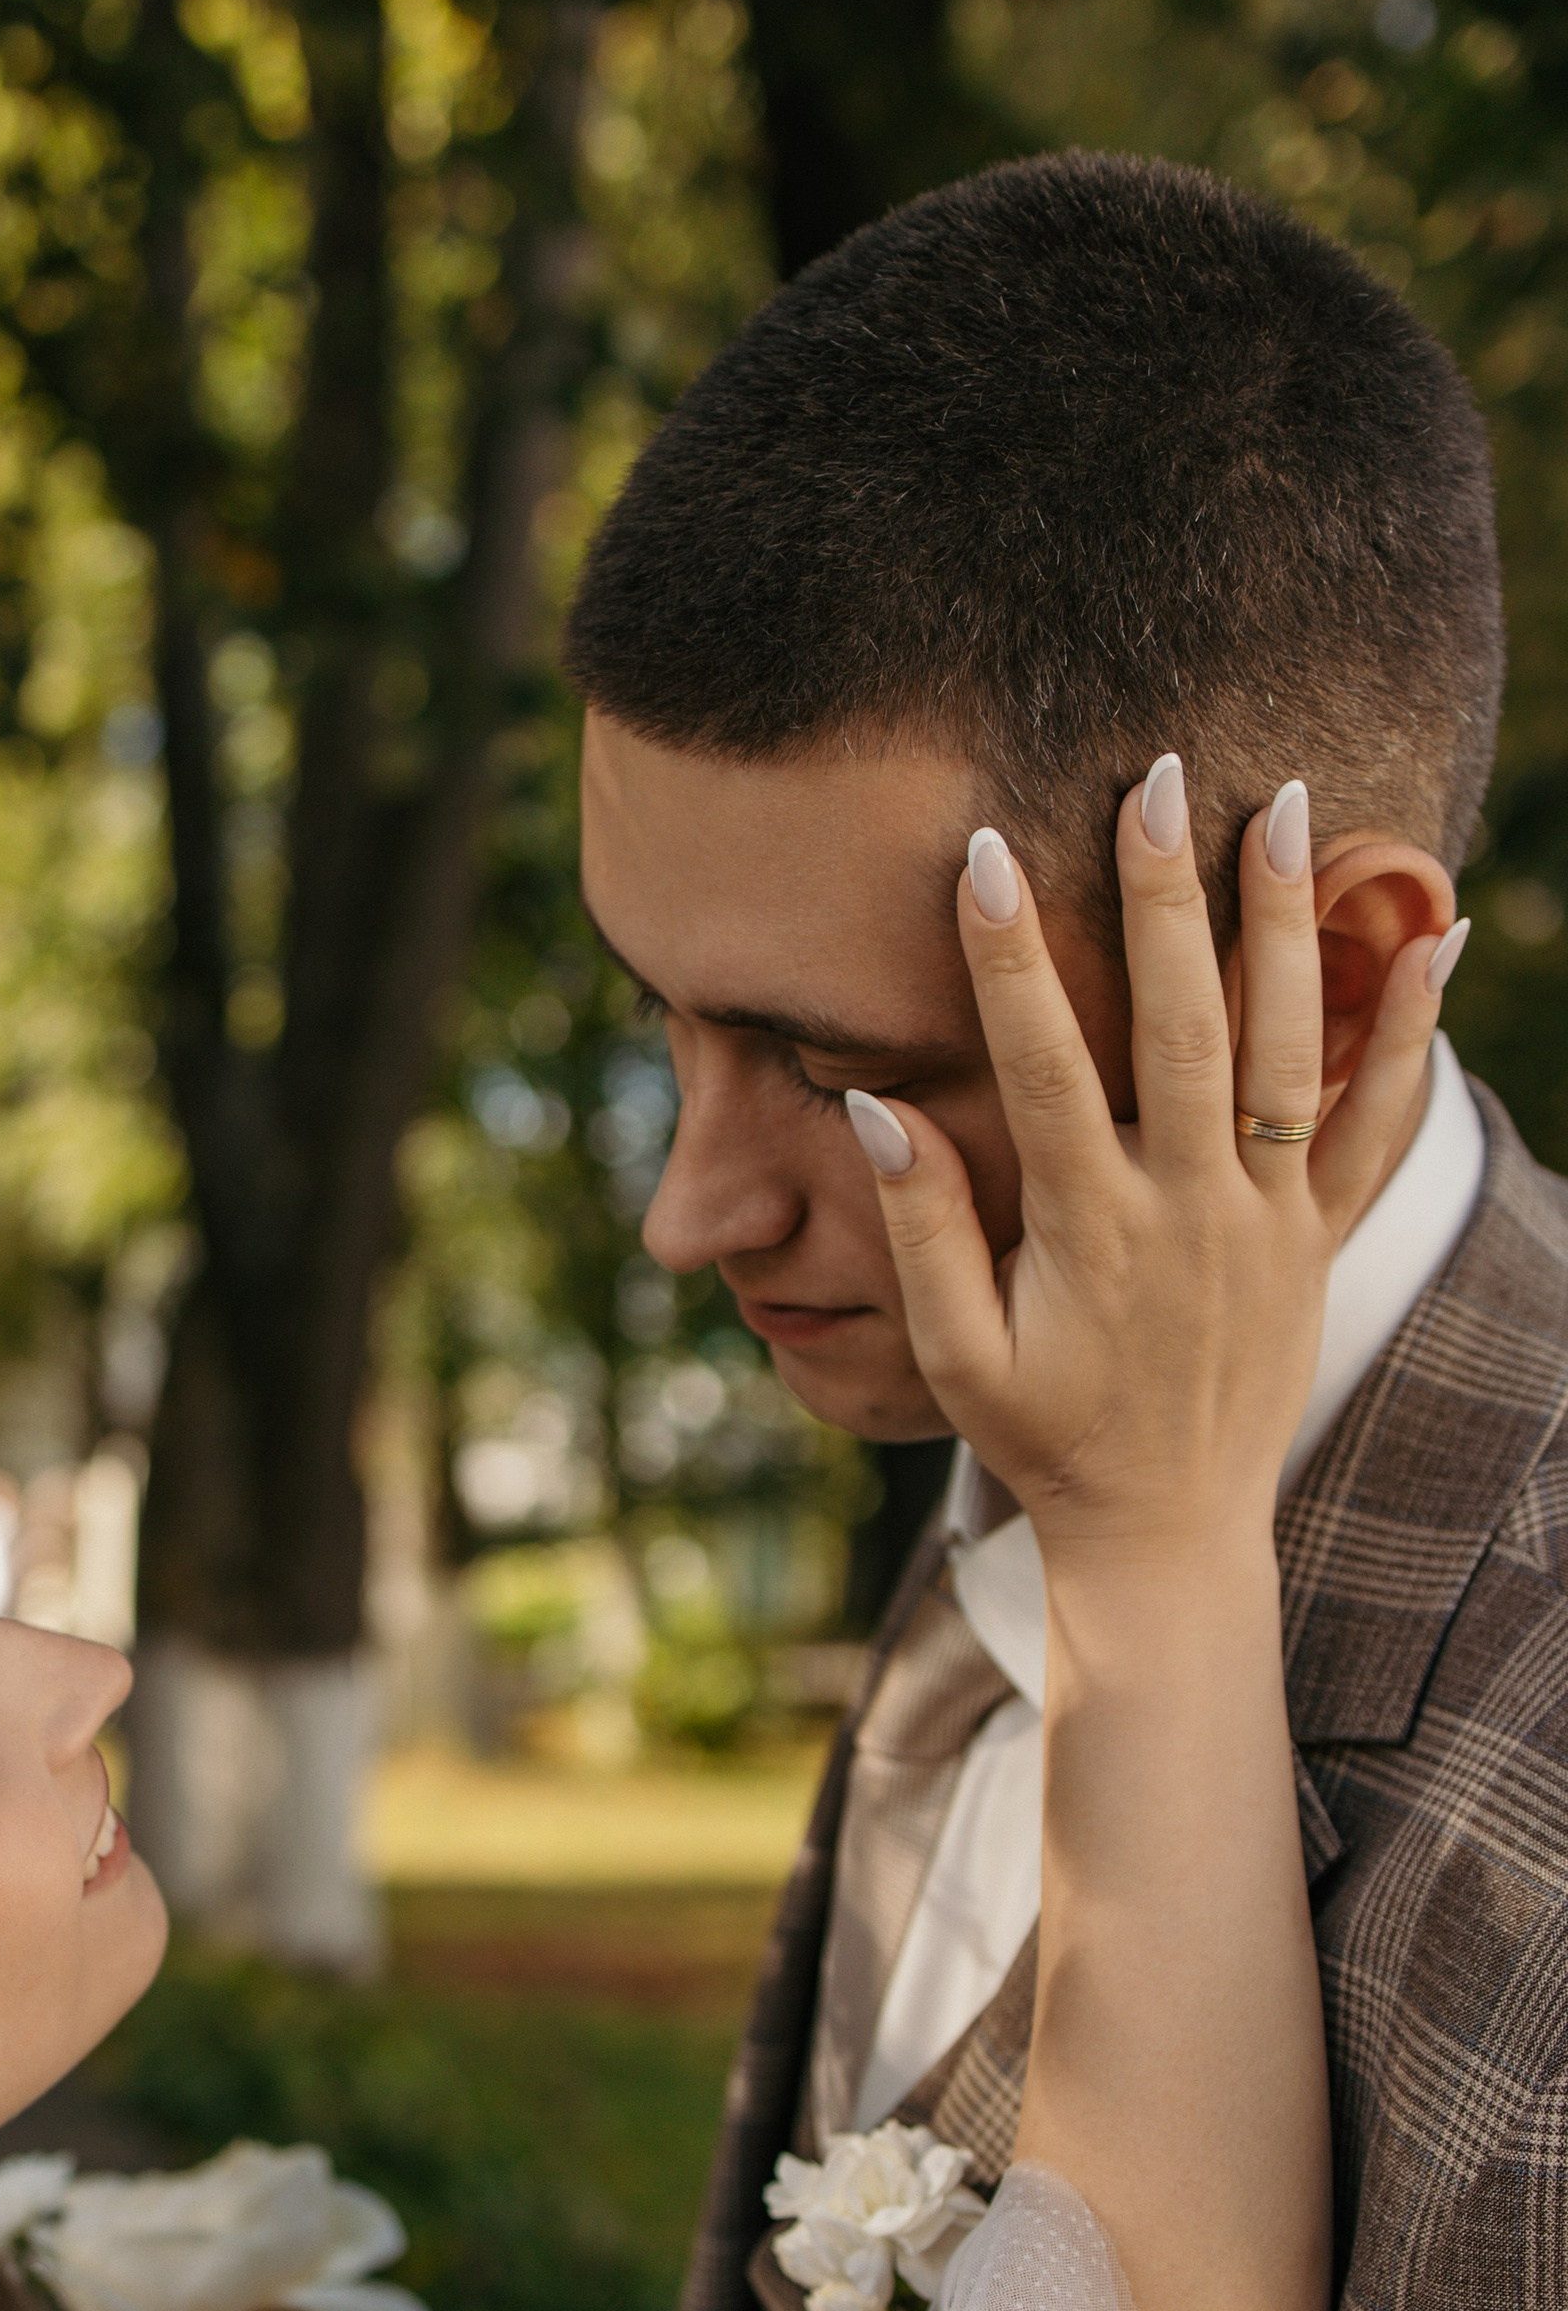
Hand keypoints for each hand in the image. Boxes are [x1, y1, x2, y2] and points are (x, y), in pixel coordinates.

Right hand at [842, 756, 1451, 1578]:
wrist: (1164, 1530)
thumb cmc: (1042, 1436)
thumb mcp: (955, 1353)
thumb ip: (923, 1228)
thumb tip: (879, 1104)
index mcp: (1089, 1231)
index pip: (1043, 1064)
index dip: (1009, 958)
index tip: (983, 856)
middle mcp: (1189, 1210)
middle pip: (1183, 1026)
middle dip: (1167, 897)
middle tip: (1160, 780)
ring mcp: (1267, 1220)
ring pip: (1285, 1048)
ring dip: (1286, 923)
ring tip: (1287, 807)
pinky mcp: (1319, 1236)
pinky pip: (1378, 1124)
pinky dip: (1409, 1033)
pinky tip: (1431, 940)